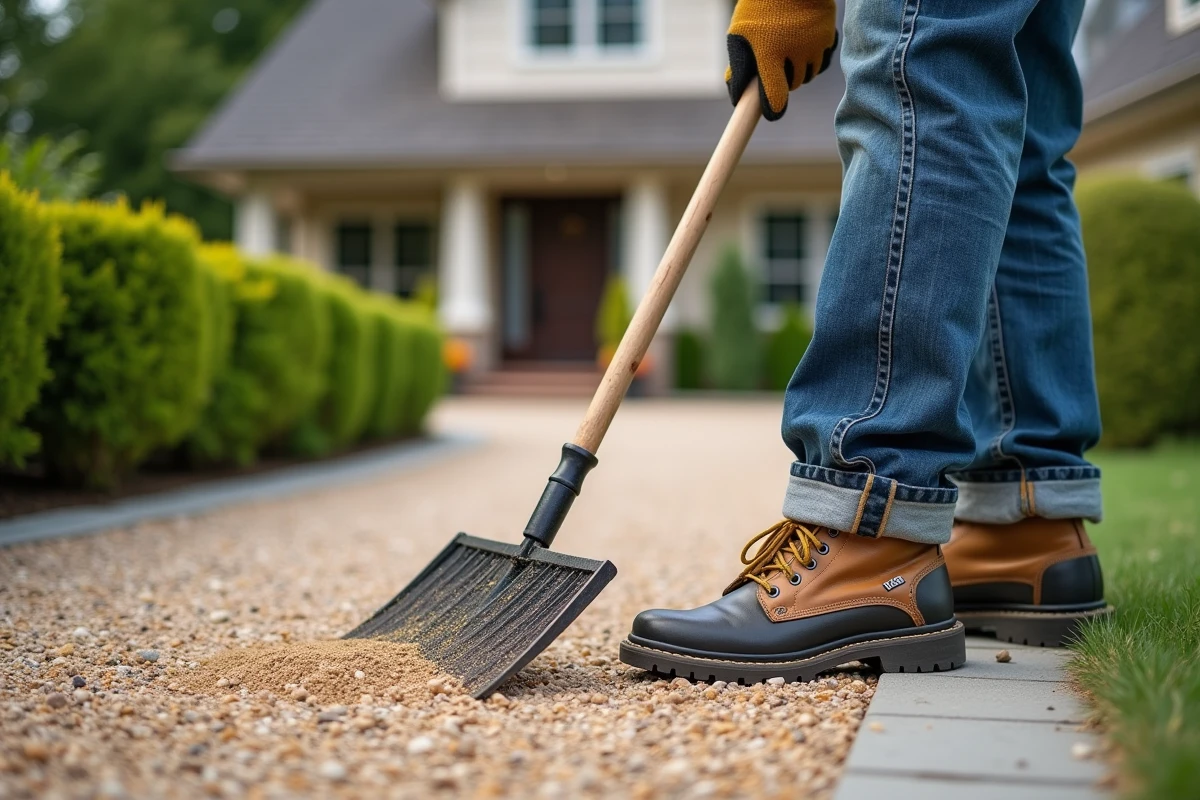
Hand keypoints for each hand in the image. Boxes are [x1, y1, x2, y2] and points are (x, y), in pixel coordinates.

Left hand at [726, 0, 838, 120]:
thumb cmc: (760, 7)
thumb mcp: (741, 31)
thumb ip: (738, 64)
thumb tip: (737, 96)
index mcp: (769, 51)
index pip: (775, 94)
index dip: (772, 108)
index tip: (771, 113)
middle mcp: (795, 50)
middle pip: (792, 85)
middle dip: (782, 81)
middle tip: (773, 67)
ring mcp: (814, 44)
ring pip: (807, 75)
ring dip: (797, 72)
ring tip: (786, 53)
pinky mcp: (828, 38)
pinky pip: (820, 61)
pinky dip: (811, 59)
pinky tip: (801, 46)